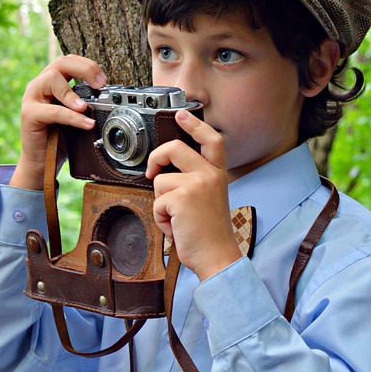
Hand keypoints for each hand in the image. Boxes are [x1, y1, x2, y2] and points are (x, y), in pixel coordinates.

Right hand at [9, 55, 106, 189]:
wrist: (41, 163)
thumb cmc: (59, 138)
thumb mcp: (75, 115)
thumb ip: (84, 102)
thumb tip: (107, 96)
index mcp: (50, 83)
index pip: (68, 61)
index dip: (88, 65)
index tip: (104, 80)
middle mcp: (38, 86)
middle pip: (60, 62)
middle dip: (84, 69)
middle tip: (100, 84)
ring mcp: (31, 98)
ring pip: (51, 79)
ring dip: (73, 92)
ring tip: (85, 107)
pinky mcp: (28, 115)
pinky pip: (53, 111)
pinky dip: (72, 116)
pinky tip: (85, 124)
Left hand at [145, 110, 242, 279]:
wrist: (216, 256)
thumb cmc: (209, 232)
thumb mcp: (209, 198)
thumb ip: (195, 180)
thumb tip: (166, 170)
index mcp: (218, 174)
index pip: (211, 140)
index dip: (195, 124)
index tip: (182, 115)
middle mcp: (210, 175)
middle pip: (175, 148)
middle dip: (156, 158)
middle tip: (152, 171)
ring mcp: (196, 184)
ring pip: (160, 180)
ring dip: (160, 202)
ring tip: (177, 217)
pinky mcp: (181, 198)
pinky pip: (156, 202)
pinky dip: (160, 217)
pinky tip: (176, 226)